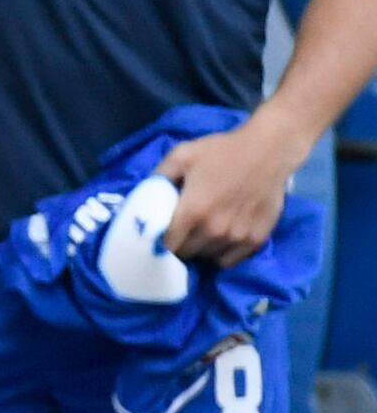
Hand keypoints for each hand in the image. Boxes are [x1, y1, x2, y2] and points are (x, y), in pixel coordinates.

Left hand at [158, 119, 312, 266]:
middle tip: (178, 234)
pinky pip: (230, 260)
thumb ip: (159, 177)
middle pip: (187, 254)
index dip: (158, 245)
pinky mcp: (257, 240)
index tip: (156, 239)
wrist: (268, 152)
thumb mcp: (181, 155)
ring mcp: (237, 238)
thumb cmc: (221, 151)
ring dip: (200, 250)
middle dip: (178, 246)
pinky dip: (221, 254)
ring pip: (208, 258)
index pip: (167, 246)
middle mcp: (214, 230)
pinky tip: (219, 240)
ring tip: (199, 235)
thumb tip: (144, 197)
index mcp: (192, 212)